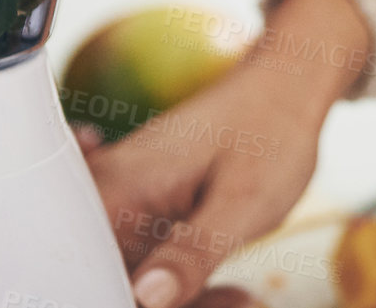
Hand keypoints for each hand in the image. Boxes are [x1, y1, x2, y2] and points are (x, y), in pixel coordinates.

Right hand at [82, 0, 372, 307]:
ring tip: (237, 297)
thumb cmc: (270, 132)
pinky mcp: (141, 205)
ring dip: (180, 298)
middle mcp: (108, 192)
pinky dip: (180, 278)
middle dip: (158, 303)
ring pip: (129, 276)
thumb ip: (192, 252)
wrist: (286, 89)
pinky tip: (221, 286)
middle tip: (227, 301)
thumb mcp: (242, 203)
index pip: (88, 274)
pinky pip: (145, 259)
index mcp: (118, 189)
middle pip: (107, 278)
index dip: (123, 301)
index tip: (170, 305)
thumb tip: (145, 298)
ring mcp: (122, 198)